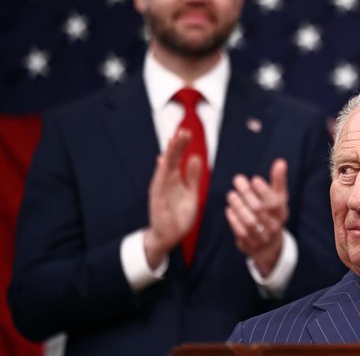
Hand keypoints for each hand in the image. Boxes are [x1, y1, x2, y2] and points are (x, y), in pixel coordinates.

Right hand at [144, 129, 201, 268]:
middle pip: (170, 159)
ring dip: (168, 154)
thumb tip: (195, 157)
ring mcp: (160, 190)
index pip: (177, 158)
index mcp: (175, 179)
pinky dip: (161, 173)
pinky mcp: (157, 201)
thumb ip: (192, 177)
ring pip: (164, 168)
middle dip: (176, 145)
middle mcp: (165, 182)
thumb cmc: (179, 215)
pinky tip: (164, 162)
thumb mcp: (191, 193)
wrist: (169, 236)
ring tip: (173, 140)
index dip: (182, 145)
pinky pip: (159, 185)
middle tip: (182, 130)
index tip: (187, 132)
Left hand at [225, 158, 289, 275]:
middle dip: (247, 194)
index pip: (274, 202)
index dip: (264, 191)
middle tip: (237, 180)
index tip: (254, 179)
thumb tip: (281, 162)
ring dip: (239, 206)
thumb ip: (278, 180)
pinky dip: (234, 220)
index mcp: (281, 213)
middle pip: (259, 210)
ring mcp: (262, 237)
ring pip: (249, 221)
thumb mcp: (278, 199)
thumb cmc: (272, 214)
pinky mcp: (250, 244)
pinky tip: (229, 209)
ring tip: (231, 194)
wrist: (268, 245)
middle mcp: (273, 226)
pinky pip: (240, 232)